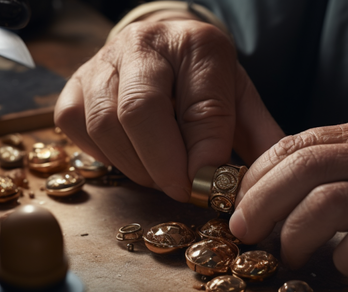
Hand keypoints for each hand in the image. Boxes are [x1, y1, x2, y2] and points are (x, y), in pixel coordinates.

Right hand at [54, 13, 282, 201]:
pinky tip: (133, 157)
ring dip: (137, 166)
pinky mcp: (74, 87)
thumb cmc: (204, 82)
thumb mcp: (240, 101)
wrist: (163, 51)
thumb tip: (273, 182)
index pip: (201, 105)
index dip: (205, 154)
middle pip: (141, 110)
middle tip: (183, 191)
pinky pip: (79, 129)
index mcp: (197, 44)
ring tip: (163, 175)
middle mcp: (144, 44)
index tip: (210, 186)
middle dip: (164, 165)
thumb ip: (260, 137)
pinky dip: (107, 156)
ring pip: (106, 124)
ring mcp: (102, 62)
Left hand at [230, 112, 347, 291]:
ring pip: (327, 203)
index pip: (302, 140)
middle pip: (305, 166)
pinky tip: (340, 267)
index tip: (243, 199)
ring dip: (293, 235)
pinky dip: (338, 260)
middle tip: (244, 231)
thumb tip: (282, 185)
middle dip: (260, 202)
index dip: (261, 172)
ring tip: (288, 256)